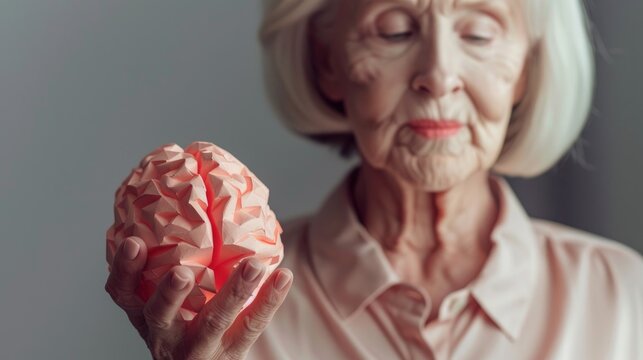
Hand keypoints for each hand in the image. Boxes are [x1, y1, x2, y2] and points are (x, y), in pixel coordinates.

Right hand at [105, 236, 292, 359]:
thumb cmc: (182, 324)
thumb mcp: (162, 303)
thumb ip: (163, 264)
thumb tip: (182, 199)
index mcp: (144, 313)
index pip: (122, 293)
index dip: (124, 269)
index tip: (131, 242)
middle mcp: (165, 334)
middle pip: (161, 315)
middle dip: (169, 294)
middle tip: (181, 273)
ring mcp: (198, 348)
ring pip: (214, 322)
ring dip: (234, 292)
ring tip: (254, 266)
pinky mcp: (230, 353)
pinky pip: (251, 326)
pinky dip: (269, 300)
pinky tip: (283, 277)